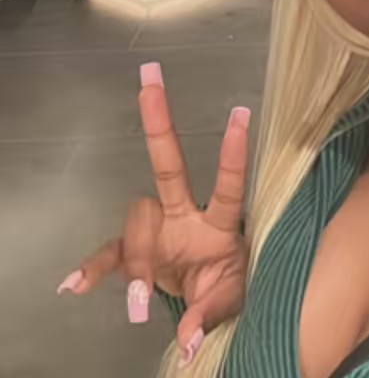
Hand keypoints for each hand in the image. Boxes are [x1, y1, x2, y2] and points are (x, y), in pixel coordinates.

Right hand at [57, 62, 249, 366]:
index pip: (227, 185)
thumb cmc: (227, 287)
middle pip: (169, 167)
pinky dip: (95, 268)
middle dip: (160, 125)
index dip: (232, 153)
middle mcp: (185, 215)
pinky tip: (74, 285)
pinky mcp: (136, 251)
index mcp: (219, 224)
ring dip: (139, 258)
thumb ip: (211, 315)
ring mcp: (158, 230)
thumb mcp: (231, 301)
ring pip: (136, 221)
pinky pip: (110, 254)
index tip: (240, 113)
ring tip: (143, 300)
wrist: (205, 303)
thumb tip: (191, 341)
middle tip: (149, 81)